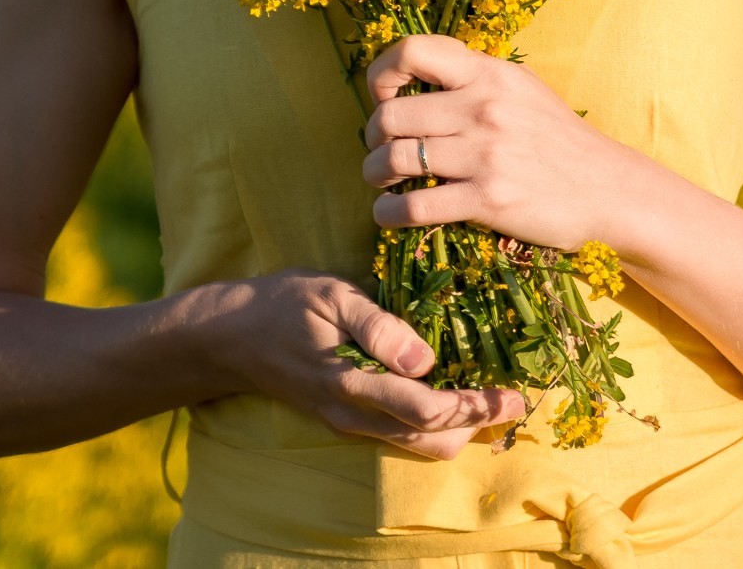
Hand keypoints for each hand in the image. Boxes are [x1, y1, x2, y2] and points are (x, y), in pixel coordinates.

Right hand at [203, 268, 523, 459]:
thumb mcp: (332, 296)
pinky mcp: (343, 419)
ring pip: (415, 445)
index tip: (513, 394)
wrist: (230, 336)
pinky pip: (397, 435)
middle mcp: (353, 415)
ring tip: (490, 398)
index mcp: (352, 385)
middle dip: (476, 424)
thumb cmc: (284, 304)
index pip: (429, 411)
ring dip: (457, 427)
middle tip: (513, 400)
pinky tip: (448, 393)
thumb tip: (427, 357)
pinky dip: (431, 423)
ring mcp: (347, 423)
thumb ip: (378, 327)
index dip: (476, 407)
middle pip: (431, 441)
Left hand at [361, 33, 623, 251]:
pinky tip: (390, 215)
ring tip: (380, 181)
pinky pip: (415, 206)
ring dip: (374, 175)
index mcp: (489, 73)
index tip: (383, 96)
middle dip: (371, 136)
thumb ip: (474, 75)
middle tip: (377, 149)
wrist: (608, 189)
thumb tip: (418, 71)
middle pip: (391, 115)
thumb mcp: (522, 88)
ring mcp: (485, 154)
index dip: (382, 72)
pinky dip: (389, 214)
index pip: (412, 51)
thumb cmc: (558, 138)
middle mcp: (483, 107)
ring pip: (394, 160)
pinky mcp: (488, 199)